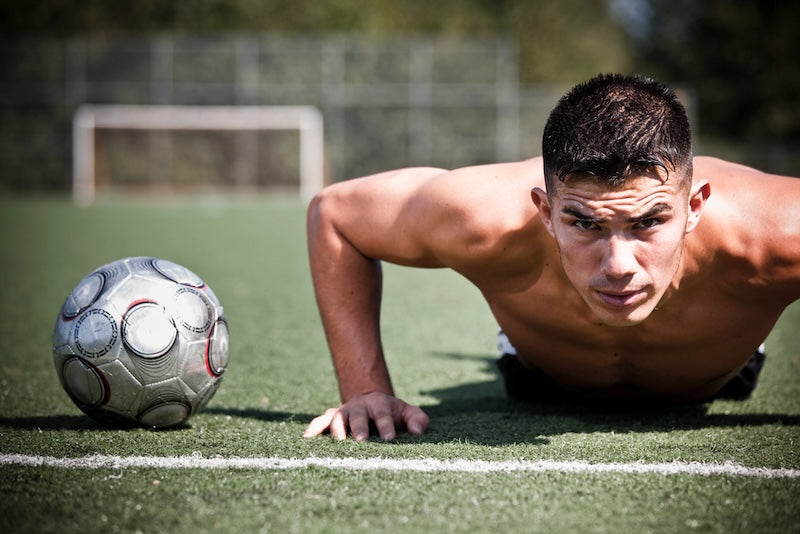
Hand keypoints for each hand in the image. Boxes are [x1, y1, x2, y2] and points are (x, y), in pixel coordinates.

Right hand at [303, 391, 429, 440]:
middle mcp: (359, 405)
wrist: (373, 402)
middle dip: (359, 427)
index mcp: (379, 403)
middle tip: (362, 441)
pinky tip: (307, 439)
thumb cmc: (394, 413)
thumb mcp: (409, 413)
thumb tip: (417, 431)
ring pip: (338, 417)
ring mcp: (344, 411)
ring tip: (338, 442)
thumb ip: (418, 420)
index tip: (390, 439)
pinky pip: (321, 421)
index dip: (386, 425)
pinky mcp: (332, 419)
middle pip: (358, 414)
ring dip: (337, 429)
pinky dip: (314, 428)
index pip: (383, 414)